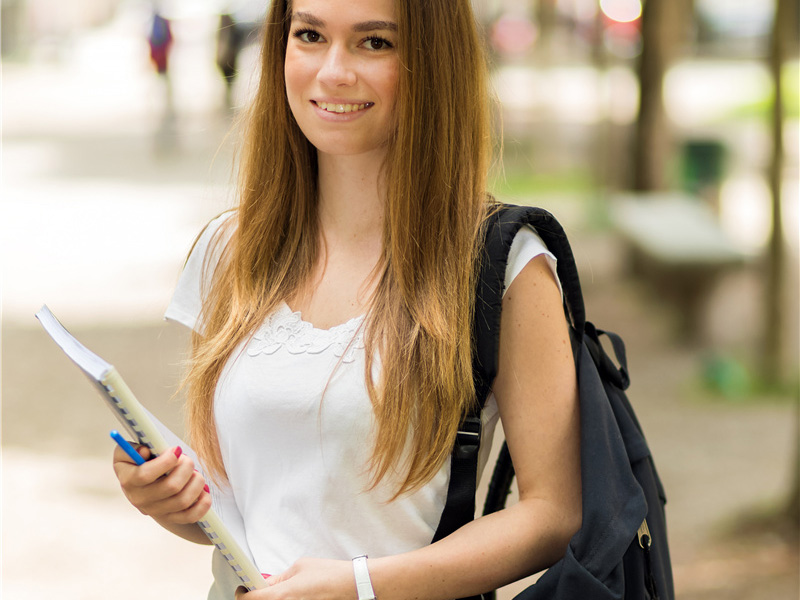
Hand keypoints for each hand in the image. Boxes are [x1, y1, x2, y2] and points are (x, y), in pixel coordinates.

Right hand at [112, 444, 210, 525]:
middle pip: (171, 487)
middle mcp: (140, 499)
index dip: (165, 461)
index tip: (176, 450)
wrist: (144, 484)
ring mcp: (156, 511)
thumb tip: (144, 452)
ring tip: (195, 473)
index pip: (145, 475)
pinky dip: (202, 503)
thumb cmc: (139, 462)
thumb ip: (131, 449)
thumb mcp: (128, 452)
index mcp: (129, 481)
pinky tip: (204, 490)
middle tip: (187, 460)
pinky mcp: (171, 518)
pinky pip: (191, 516)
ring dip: (196, 482)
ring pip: (183, 500)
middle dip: (186, 468)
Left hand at [235, 558, 355, 599]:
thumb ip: (279, 578)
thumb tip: (268, 584)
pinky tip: (292, 596)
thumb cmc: (329, 575)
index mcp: (280, 596)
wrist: (352, 586)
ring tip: (284, 592)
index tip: (242, 590)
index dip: (242, 594)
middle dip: (258, 598)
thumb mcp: (299, 567)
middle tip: (261, 590)